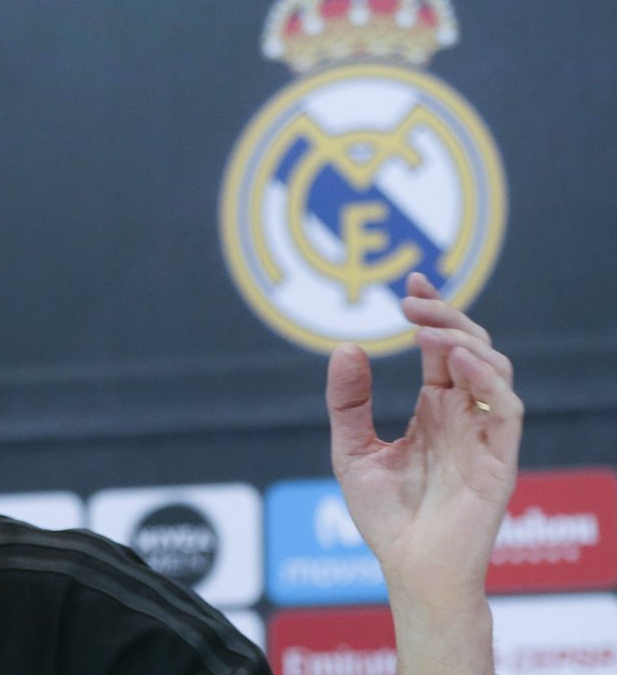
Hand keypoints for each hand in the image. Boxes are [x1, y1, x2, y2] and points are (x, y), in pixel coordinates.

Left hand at [326, 272, 522, 672]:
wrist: (409, 570)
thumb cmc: (387, 517)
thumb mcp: (352, 450)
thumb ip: (348, 402)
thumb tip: (346, 347)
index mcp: (434, 409)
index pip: (441, 348)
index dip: (433, 311)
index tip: (411, 282)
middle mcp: (462, 415)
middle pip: (470, 347)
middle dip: (446, 316)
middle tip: (411, 299)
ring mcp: (483, 435)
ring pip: (494, 370)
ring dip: (464, 341)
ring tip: (426, 328)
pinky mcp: (500, 460)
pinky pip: (507, 411)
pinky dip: (487, 381)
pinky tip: (456, 362)